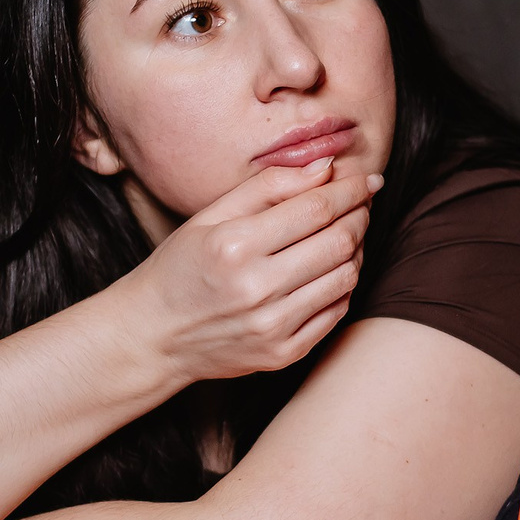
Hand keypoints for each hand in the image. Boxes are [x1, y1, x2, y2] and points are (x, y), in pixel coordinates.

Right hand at [119, 158, 378, 386]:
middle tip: (362, 201)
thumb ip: (268, 186)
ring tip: (347, 232)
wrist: (154, 336)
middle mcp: (256, 289)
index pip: (316, 208)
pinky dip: (344, 284)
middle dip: (360, 214)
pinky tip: (332, 268)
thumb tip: (325, 166)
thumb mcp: (209, 216)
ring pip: (346, 276)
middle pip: (339, 241)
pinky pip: (337, 311)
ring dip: (357, 248)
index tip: (365, 177)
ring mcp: (273, 326)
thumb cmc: (181, 268)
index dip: (349, 189)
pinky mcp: (284, 353)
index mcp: (234, 246)